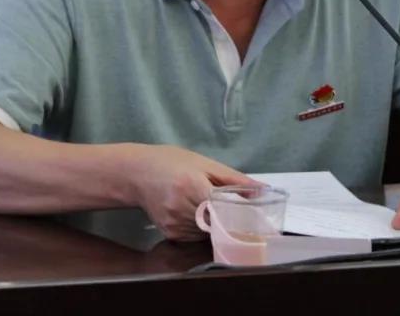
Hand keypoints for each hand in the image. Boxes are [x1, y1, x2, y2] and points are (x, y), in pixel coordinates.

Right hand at [129, 145, 259, 241]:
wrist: (136, 173)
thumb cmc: (172, 163)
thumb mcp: (205, 164)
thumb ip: (234, 180)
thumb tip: (262, 191)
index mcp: (192, 186)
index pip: (225, 210)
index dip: (240, 214)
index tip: (252, 214)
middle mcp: (181, 208)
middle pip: (218, 223)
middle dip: (229, 219)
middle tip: (234, 209)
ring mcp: (174, 224)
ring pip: (208, 233)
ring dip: (215, 224)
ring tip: (208, 206)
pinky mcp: (170, 234)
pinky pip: (195, 237)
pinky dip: (202, 228)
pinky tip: (195, 213)